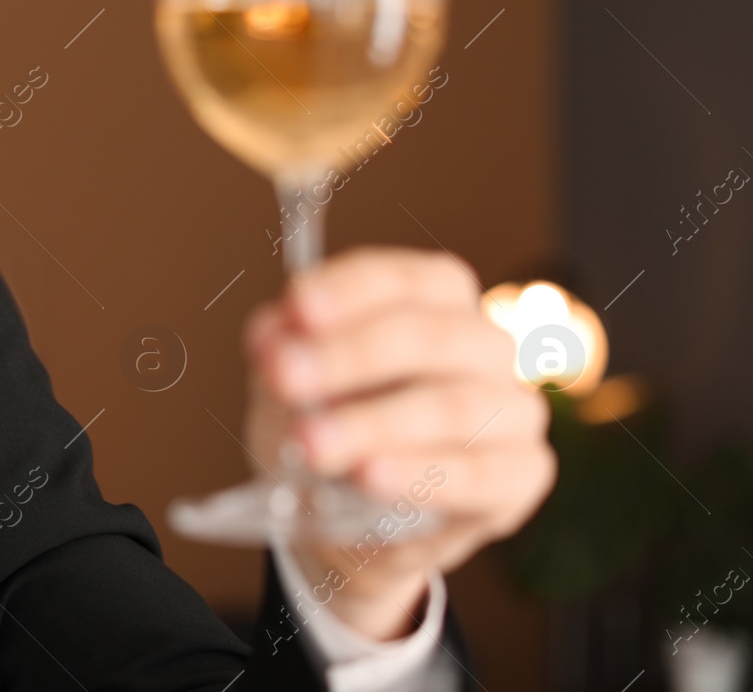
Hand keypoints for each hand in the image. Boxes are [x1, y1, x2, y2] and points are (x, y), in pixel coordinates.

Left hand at [244, 247, 555, 640]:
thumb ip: (281, 354)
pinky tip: (371, 477)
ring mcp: (515, 408)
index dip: (350, 290)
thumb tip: (271, 338)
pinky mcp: (523, 474)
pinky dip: (421, 475)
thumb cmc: (328, 421)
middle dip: (352, 356)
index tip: (297, 308)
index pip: (404, 279)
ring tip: (313, 442)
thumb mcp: (289, 383)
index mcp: (437, 299)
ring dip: (375, 424)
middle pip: (431, 336)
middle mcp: (486, 344)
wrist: (353, 514)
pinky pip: (480, 474)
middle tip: (287, 378)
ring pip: (453, 407)